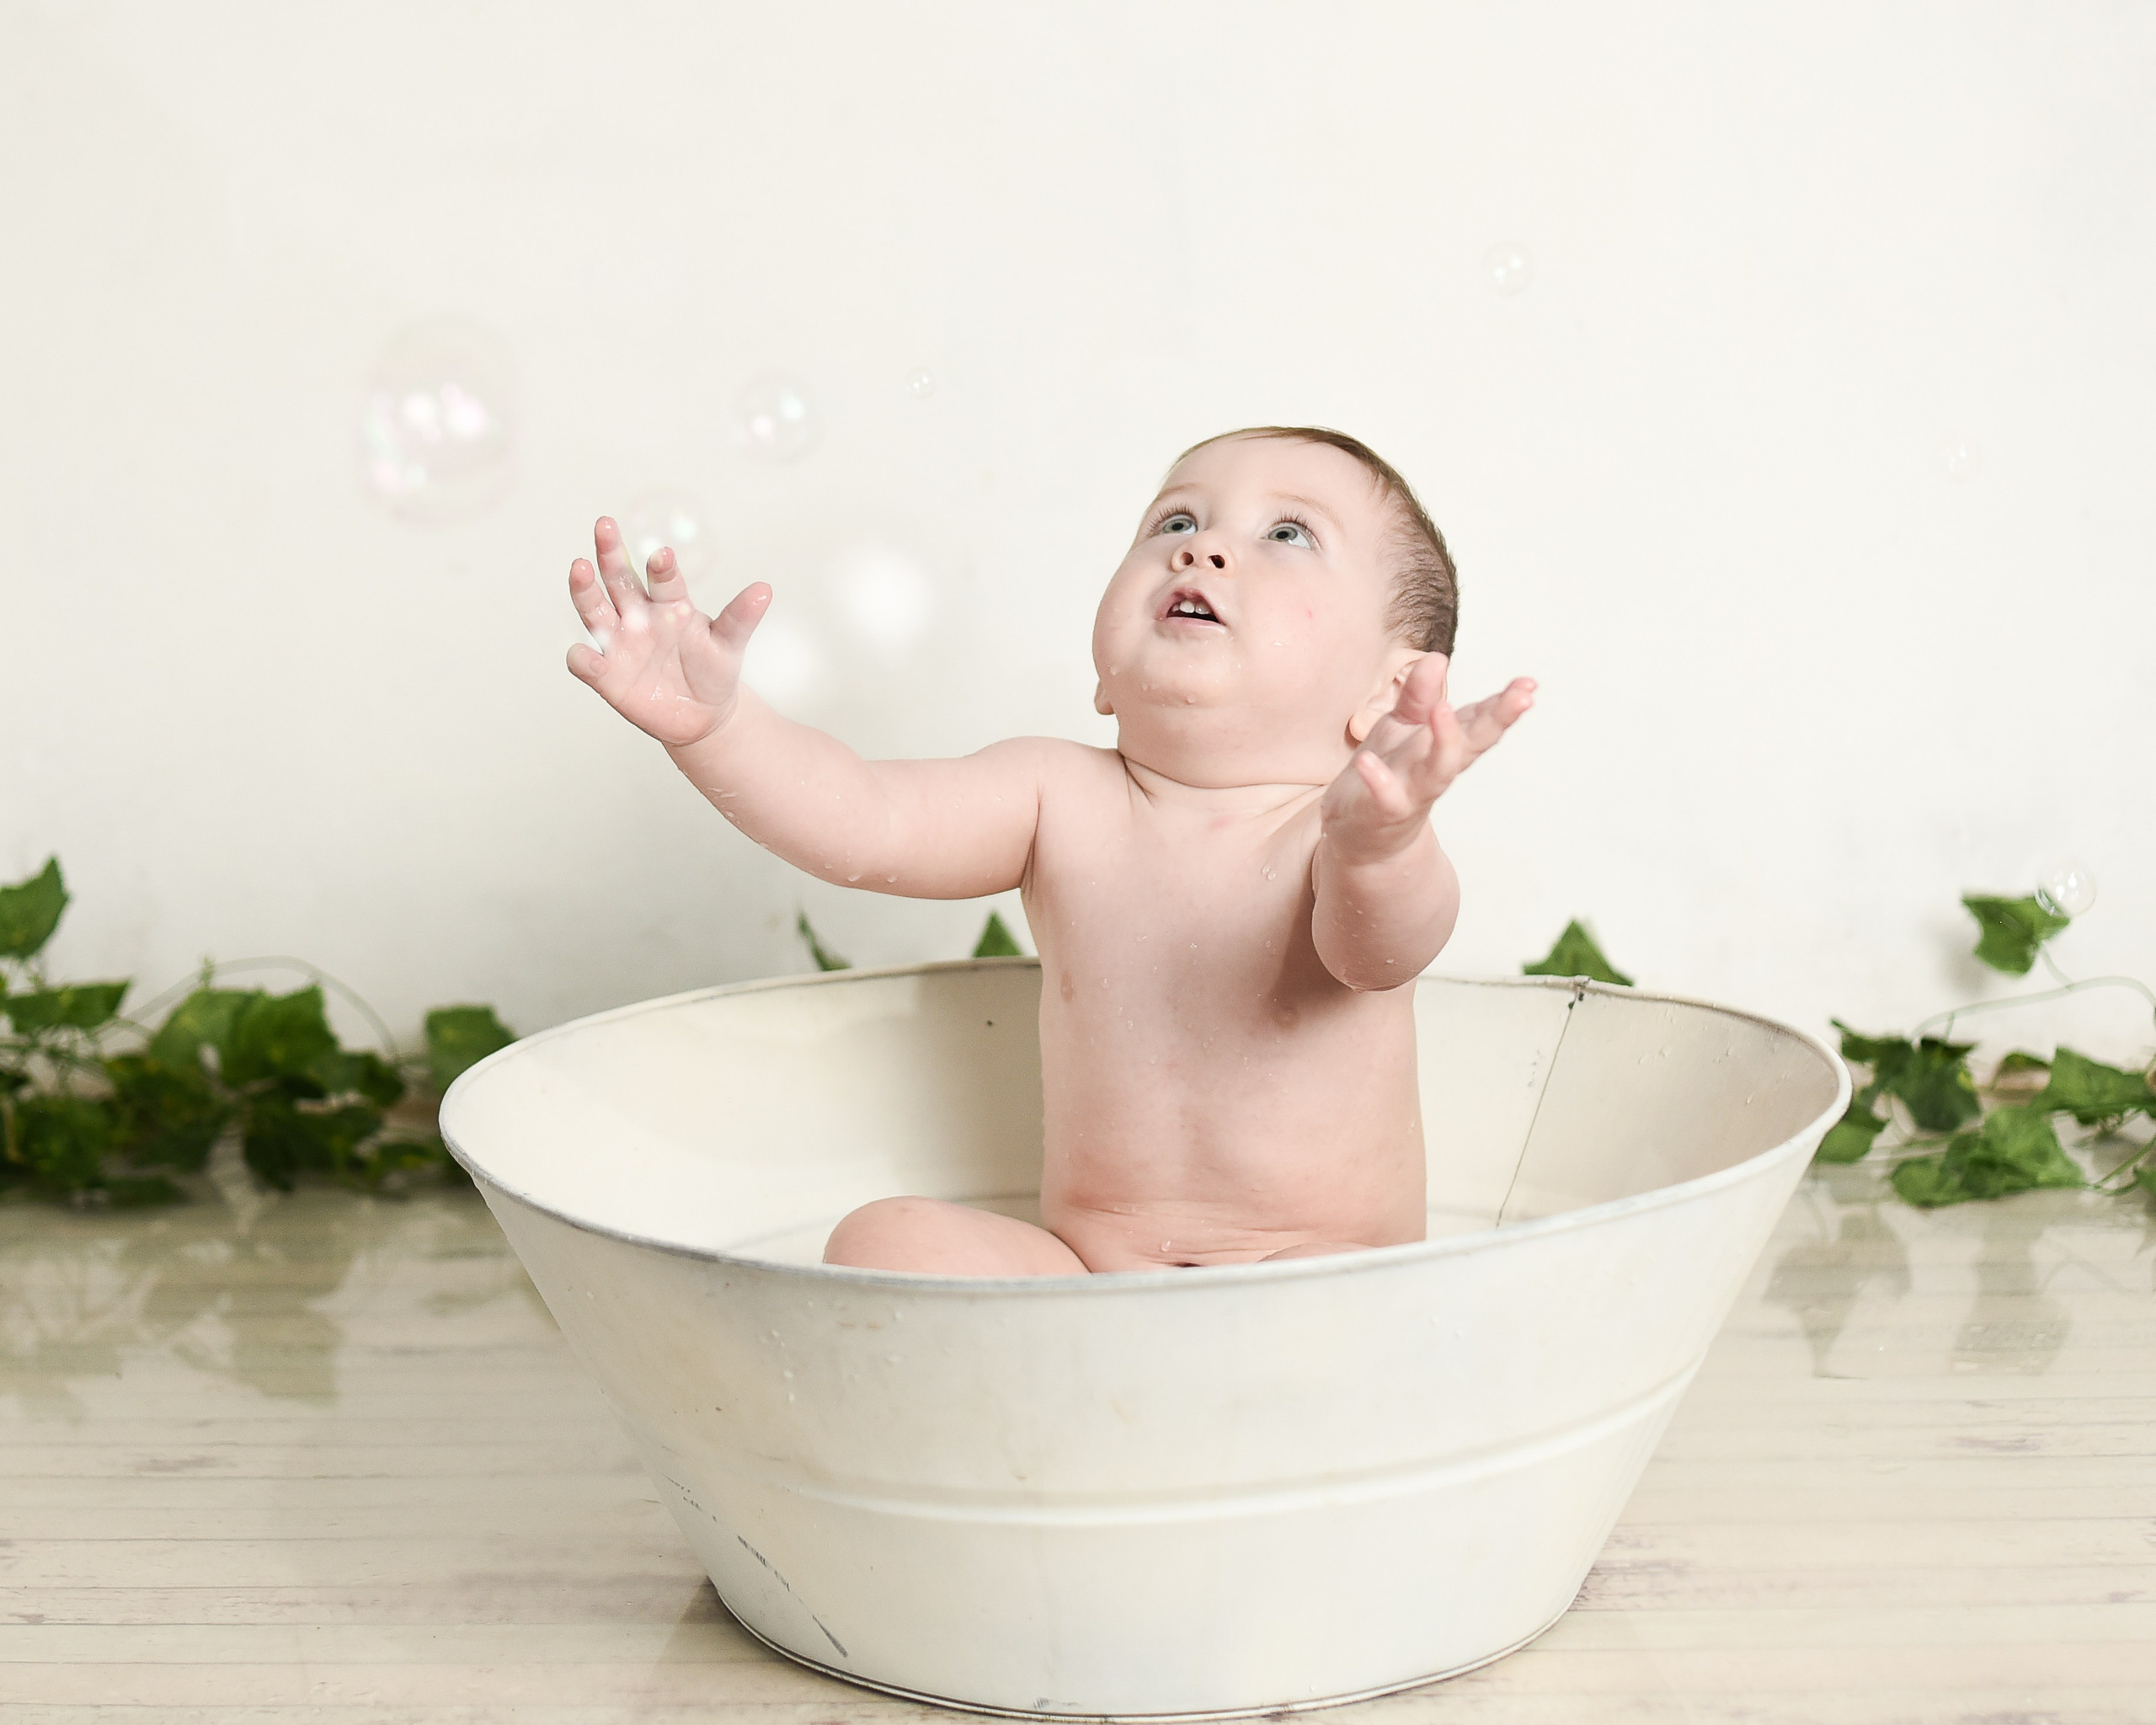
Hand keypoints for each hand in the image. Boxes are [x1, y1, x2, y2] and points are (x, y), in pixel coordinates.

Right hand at [565, 517, 771, 748]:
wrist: (703, 716)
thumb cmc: (714, 670)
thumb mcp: (730, 645)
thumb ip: (741, 618)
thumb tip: (764, 589)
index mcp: (670, 603)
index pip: (663, 578)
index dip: (662, 567)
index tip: (662, 555)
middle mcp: (639, 616)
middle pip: (619, 579)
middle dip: (611, 554)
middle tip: (605, 526)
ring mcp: (620, 643)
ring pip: (594, 610)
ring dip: (584, 589)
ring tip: (579, 567)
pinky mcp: (607, 675)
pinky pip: (587, 663)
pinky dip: (582, 658)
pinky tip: (583, 654)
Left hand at [1319, 656, 1535, 862]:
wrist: (1360, 832)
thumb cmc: (1388, 771)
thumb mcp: (1402, 725)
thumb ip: (1418, 694)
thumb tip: (1437, 658)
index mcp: (1444, 743)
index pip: (1479, 720)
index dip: (1504, 703)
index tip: (1529, 685)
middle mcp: (1436, 767)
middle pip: (1472, 743)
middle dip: (1497, 719)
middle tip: (1523, 696)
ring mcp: (1413, 791)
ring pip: (1437, 770)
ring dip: (1444, 743)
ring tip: (1444, 711)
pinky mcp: (1384, 811)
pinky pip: (1385, 797)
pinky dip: (1379, 781)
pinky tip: (1368, 762)